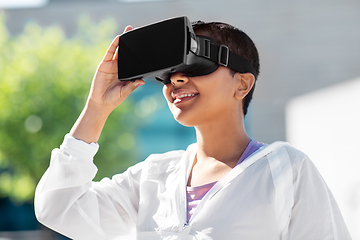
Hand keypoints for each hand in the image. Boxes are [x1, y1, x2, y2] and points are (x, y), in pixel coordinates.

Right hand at [70, 26, 143, 142]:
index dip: (138, 54)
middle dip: (132, 43)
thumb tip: (142, 81)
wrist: (101, 103)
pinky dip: (114, 45)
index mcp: (127, 73)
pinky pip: (110, 53)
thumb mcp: (126, 91)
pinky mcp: (104, 64)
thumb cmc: (114, 99)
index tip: (146, 46)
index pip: (134, 61)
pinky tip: (118, 38)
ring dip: (123, 40)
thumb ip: (133, 85)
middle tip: (139, 32)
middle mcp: (120, 68)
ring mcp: (112, 65)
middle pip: (127, 53)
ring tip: (129, 31)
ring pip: (119, 50)